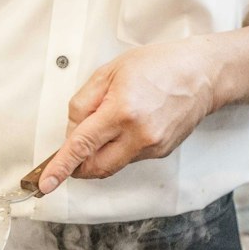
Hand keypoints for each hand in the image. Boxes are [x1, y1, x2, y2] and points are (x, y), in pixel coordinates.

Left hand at [36, 38, 226, 191]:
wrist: (202, 74)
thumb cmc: (158, 65)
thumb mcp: (110, 71)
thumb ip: (84, 102)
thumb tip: (72, 131)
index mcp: (121, 111)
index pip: (82, 146)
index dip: (61, 167)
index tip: (45, 183)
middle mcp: (138, 135)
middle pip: (95, 167)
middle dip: (77, 165)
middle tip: (72, 149)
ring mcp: (152, 147)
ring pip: (112, 164)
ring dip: (100, 153)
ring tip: (110, 121)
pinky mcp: (162, 152)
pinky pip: (129, 158)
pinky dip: (118, 148)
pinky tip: (128, 124)